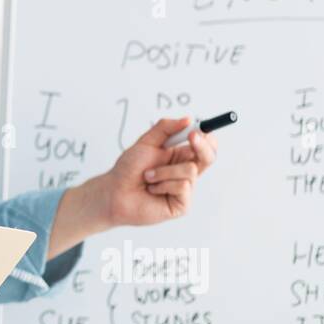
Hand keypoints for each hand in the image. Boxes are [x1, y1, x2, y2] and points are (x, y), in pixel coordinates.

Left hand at [100, 115, 218, 226]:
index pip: (204, 145)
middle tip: (192, 138)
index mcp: (179, 155)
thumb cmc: (128, 169)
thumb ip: (165, 128)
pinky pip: (182, 186)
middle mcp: (184, 171)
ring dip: (164, 171)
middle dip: (202, 146)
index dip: (206, 137)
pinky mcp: (182, 204)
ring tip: (148, 176)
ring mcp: (185, 188)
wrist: (115, 192)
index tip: (197, 130)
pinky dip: (163, 184)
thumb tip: (188, 119)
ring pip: (190, 170)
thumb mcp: (146, 142)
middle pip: (208, 157)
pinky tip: (152, 189)